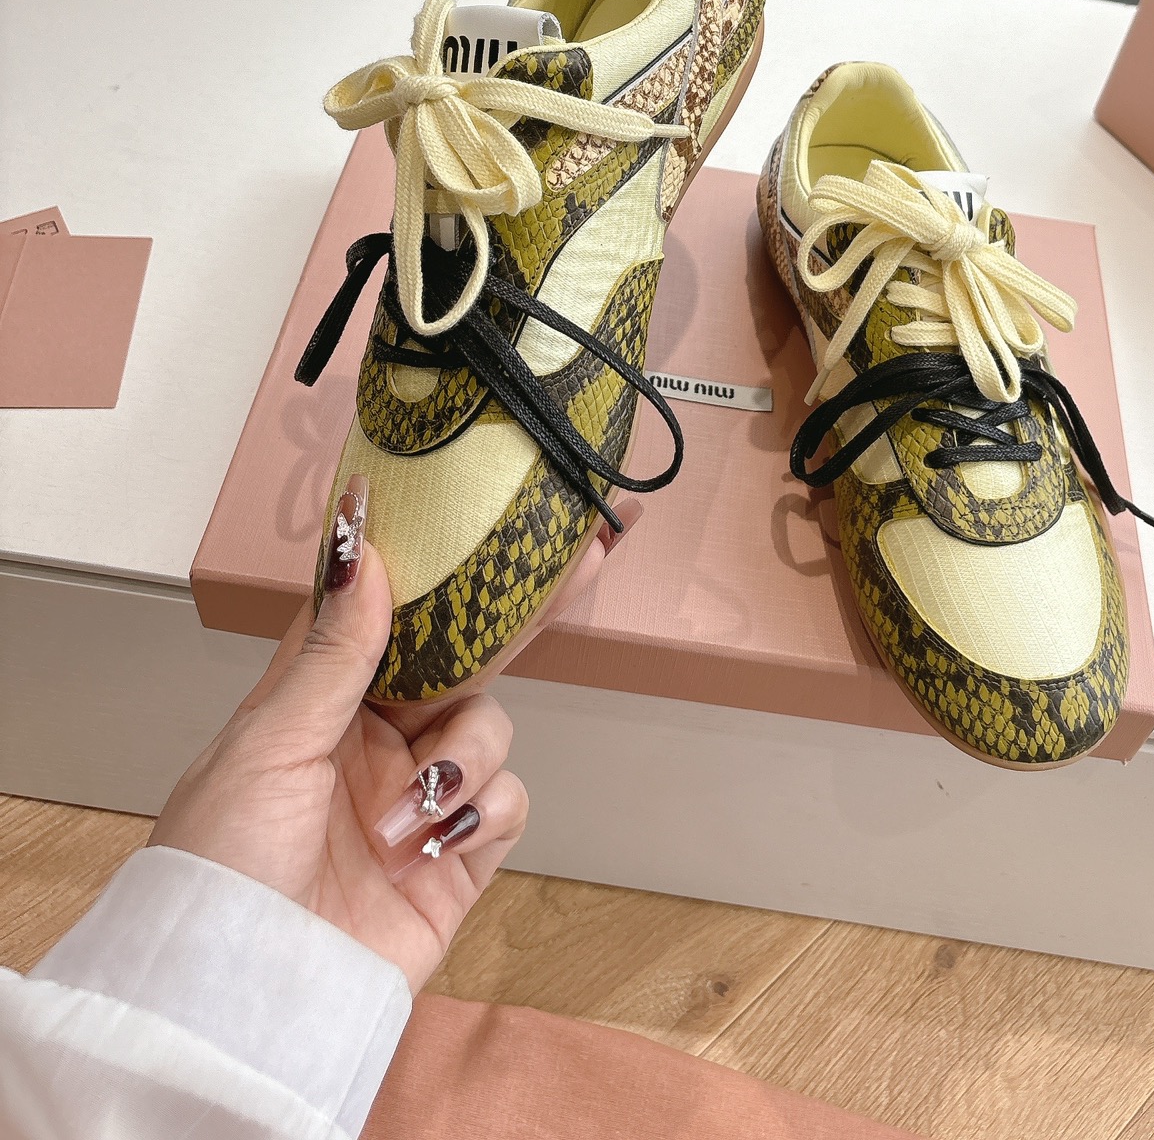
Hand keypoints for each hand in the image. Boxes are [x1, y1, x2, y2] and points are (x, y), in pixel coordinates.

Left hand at [151, 479, 636, 990]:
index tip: (479, 497)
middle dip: (516, 613)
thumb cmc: (219, 871)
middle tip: (585, 554)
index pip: (387, 607)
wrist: (239, 1006)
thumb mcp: (267, 745)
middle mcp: (372, 738)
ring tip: (407, 814)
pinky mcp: (455, 859)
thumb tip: (362, 545)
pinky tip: (431, 843)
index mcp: (316, 698)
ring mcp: (418, 796)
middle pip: (462, 655)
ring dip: (465, 758)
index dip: (432, 554)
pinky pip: (507, 802)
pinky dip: (481, 811)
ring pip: (492, 726)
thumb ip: (332, 651)